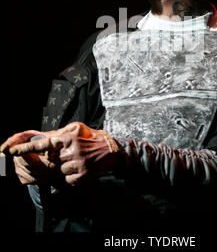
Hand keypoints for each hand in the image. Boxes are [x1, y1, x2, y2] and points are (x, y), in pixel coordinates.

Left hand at [2, 122, 119, 185]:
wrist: (111, 150)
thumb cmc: (92, 138)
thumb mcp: (77, 128)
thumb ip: (60, 134)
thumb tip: (44, 140)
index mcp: (68, 137)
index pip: (43, 144)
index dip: (26, 148)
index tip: (12, 150)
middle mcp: (72, 150)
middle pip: (52, 160)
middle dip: (58, 159)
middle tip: (71, 155)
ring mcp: (77, 164)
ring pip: (59, 170)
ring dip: (65, 168)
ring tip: (78, 161)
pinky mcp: (82, 175)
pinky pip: (67, 180)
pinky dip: (72, 176)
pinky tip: (81, 168)